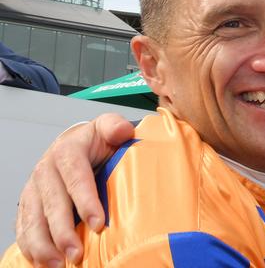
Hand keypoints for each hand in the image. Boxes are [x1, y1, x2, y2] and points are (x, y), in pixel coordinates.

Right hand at [15, 113, 134, 265]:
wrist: (75, 144)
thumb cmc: (95, 141)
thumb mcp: (107, 128)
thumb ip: (115, 127)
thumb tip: (123, 131)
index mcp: (67, 151)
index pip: (76, 177)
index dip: (85, 201)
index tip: (98, 223)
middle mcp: (45, 170)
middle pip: (52, 204)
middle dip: (63, 232)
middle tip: (76, 254)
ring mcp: (34, 188)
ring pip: (33, 220)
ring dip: (44, 246)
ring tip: (59, 265)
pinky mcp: (28, 204)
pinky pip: (24, 228)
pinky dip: (31, 247)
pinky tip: (43, 262)